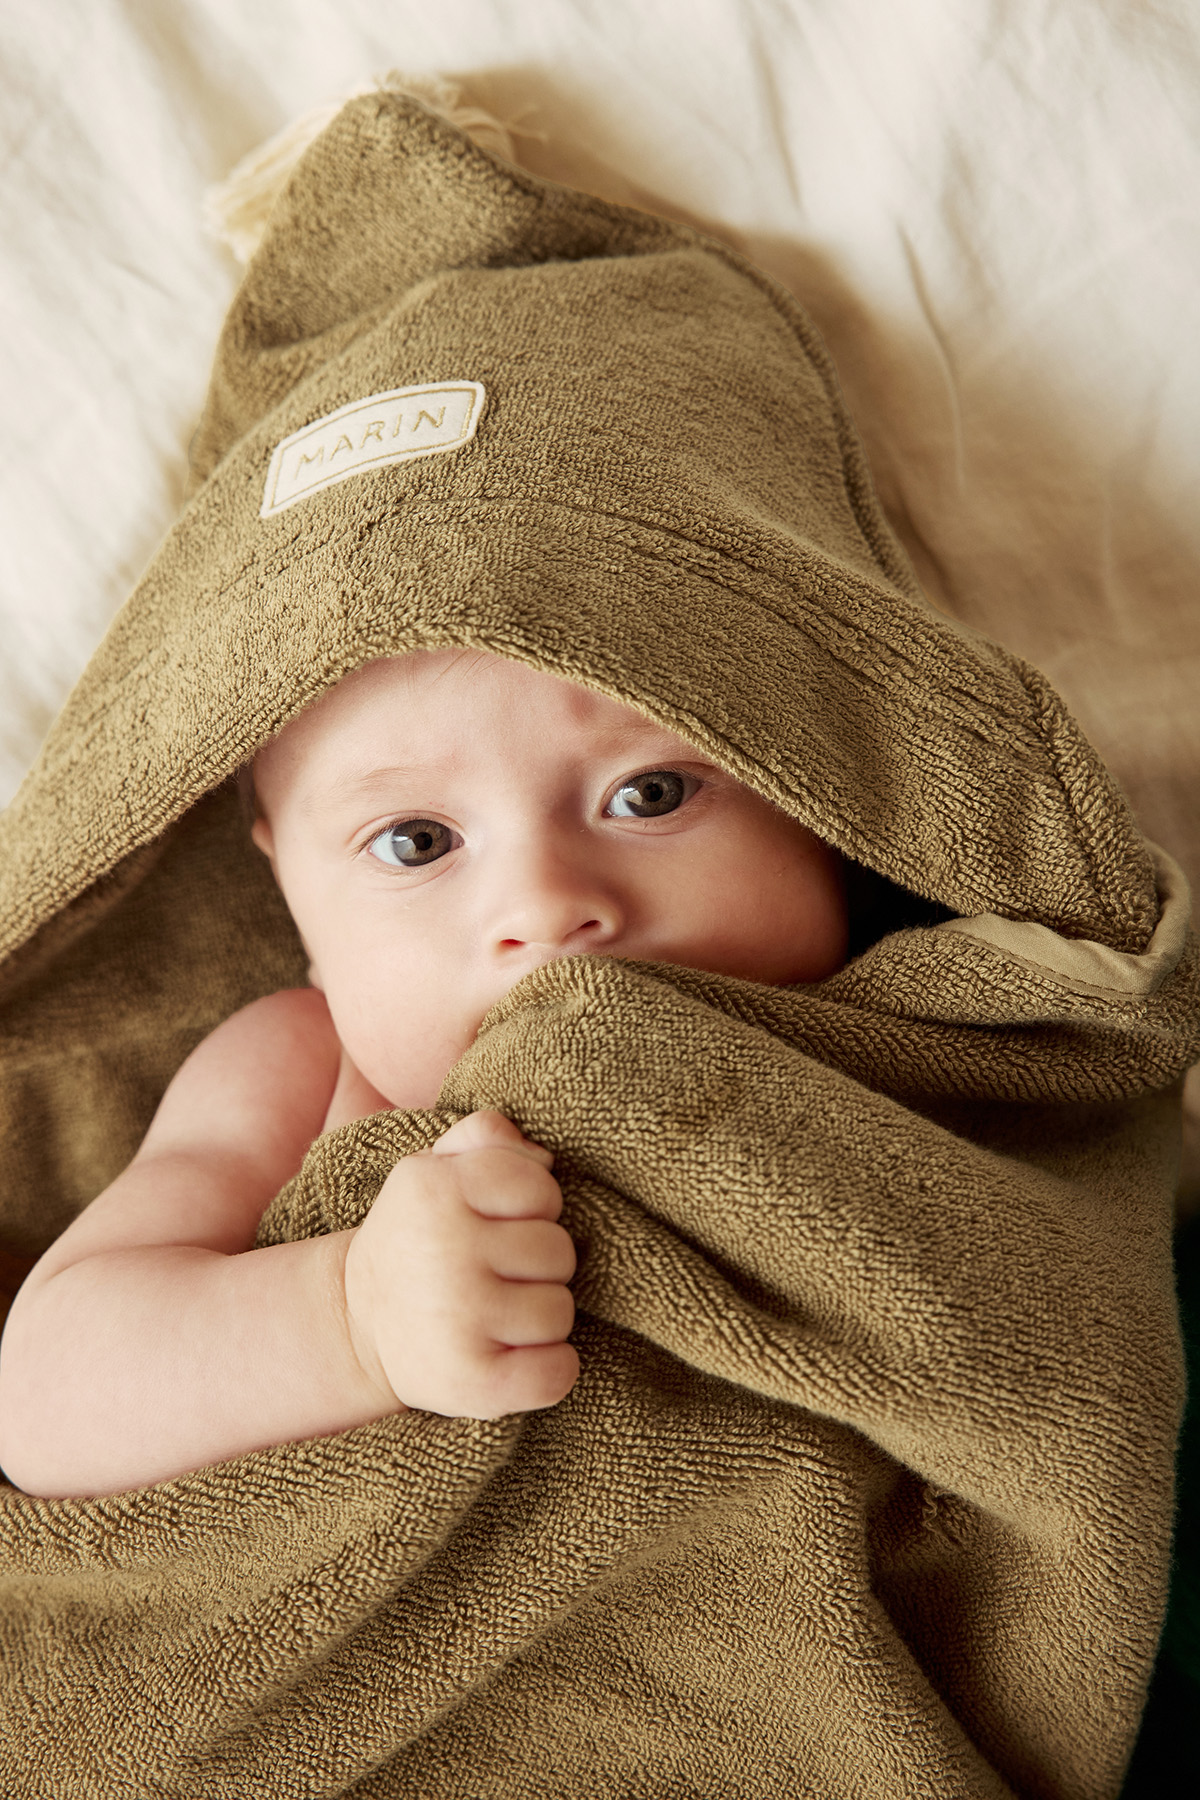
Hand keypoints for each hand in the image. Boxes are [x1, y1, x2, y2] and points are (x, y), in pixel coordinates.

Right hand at [342, 1111, 578, 1418]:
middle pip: (559, 1252)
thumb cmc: (417, 1237)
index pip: (542, 1187)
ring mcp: (459, 1319)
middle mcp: (445, 1250)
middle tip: (497, 1274)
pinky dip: (551, 1370)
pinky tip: (515, 1356)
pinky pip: (557, 1373)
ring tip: (498, 1314)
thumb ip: (481, 1136)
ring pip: (560, 1311)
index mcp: (436, 1187)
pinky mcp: (471, 1382)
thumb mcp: (433, 1170)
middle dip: (538, 1265)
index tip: (503, 1224)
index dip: (534, 1208)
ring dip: (540, 1316)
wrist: (357, 1324)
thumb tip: (543, 1154)